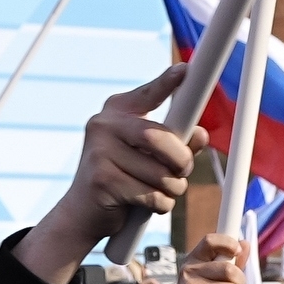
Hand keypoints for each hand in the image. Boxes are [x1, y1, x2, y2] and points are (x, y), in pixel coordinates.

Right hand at [17, 75, 195, 273]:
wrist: (82, 213)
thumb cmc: (121, 179)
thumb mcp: (148, 157)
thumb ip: (176, 144)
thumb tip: (201, 135)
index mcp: (116, 111)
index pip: (147, 94)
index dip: (166, 83)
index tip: (184, 70)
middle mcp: (103, 125)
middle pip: (159, 137)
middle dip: (181, 159)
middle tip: (183, 171)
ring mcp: (98, 152)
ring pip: (159, 172)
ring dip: (172, 188)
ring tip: (161, 191)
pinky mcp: (101, 180)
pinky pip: (150, 194)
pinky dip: (160, 204)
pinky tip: (145, 205)